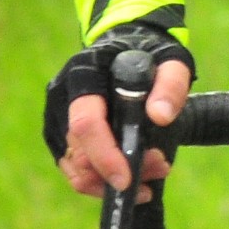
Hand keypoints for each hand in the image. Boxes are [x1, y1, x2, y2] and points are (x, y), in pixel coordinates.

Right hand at [47, 23, 193, 202]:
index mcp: (83, 74)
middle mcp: (61, 98)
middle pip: (77, 152)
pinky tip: (137, 177)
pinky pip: (74, 169)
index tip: (127, 179)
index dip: (104, 155)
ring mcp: (56, 118)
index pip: (85, 123)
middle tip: (160, 168)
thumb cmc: (150, 54)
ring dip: (111, 181)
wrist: (128, 47)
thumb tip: (161, 117)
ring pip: (74, 167)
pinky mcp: (60, 135)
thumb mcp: (172, 60)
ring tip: (155, 171)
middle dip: (116, 171)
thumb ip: (172, 84)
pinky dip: (102, 180)